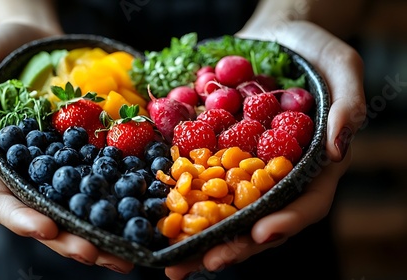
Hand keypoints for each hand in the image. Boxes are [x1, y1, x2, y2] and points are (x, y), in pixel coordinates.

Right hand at [0, 22, 133, 273]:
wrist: (35, 39)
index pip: (1, 201)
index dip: (22, 219)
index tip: (48, 228)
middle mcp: (27, 173)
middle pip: (44, 216)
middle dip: (69, 239)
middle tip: (98, 253)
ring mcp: (58, 167)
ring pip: (76, 210)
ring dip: (98, 234)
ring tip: (126, 253)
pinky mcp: (84, 155)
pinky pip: (99, 181)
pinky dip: (116, 202)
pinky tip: (138, 215)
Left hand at [165, 21, 365, 278]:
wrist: (276, 36)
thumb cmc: (315, 50)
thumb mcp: (341, 67)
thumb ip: (348, 104)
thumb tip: (336, 147)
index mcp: (315, 165)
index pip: (307, 203)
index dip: (286, 222)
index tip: (259, 233)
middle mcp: (280, 175)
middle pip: (260, 220)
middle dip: (233, 245)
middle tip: (204, 262)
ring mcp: (249, 167)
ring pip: (227, 212)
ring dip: (200, 238)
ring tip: (172, 261)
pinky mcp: (222, 155)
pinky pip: (203, 181)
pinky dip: (184, 201)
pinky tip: (162, 217)